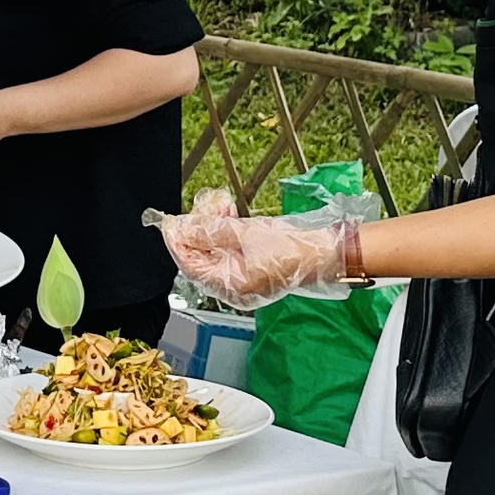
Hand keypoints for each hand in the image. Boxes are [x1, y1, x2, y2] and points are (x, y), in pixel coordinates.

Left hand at [155, 190, 349, 310]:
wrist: (324, 252)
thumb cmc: (292, 248)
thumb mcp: (246, 234)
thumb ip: (212, 232)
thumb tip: (185, 230)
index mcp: (231, 287)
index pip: (192, 266)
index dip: (178, 244)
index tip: (170, 224)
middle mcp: (234, 288)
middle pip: (202, 259)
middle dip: (197, 232)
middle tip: (195, 209)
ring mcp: (243, 280)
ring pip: (216, 253)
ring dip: (212, 228)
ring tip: (216, 205)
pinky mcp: (252, 269)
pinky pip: (230, 252)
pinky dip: (226, 234)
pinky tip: (228, 213)